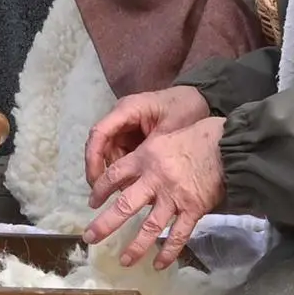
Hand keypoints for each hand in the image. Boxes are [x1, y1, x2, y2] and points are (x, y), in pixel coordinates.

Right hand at [84, 84, 214, 199]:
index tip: (97, 181)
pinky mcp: (131, 135)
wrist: (200, 100)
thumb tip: (139, 176)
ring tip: (127, 191)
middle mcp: (121, 117)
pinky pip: (121, 155)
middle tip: (105, 195)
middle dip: (100, 171)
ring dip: (114, 173)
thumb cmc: (186, 109)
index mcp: (128, 109)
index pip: (100, 133)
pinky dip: (125, 170)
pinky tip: (135, 184)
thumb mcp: (172, 128)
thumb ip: (153, 149)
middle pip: (100, 145)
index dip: (94, 158)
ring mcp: (125, 126)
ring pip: (109, 153)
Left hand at [85, 116, 226, 270]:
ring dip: (135, 246)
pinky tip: (159, 265)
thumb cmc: (198, 136)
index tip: (92, 202)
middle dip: (105, 224)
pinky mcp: (193, 209)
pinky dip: (169, 252)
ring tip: (124, 261)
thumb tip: (134, 169)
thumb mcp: (165, 136)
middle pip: (124, 206)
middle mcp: (155, 179)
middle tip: (90, 238)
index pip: (113, 175)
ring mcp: (174, 197)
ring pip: (150, 227)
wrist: (229, 146)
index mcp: (145, 158)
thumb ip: (148, 153)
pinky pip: (179, 236)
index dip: (100, 190)